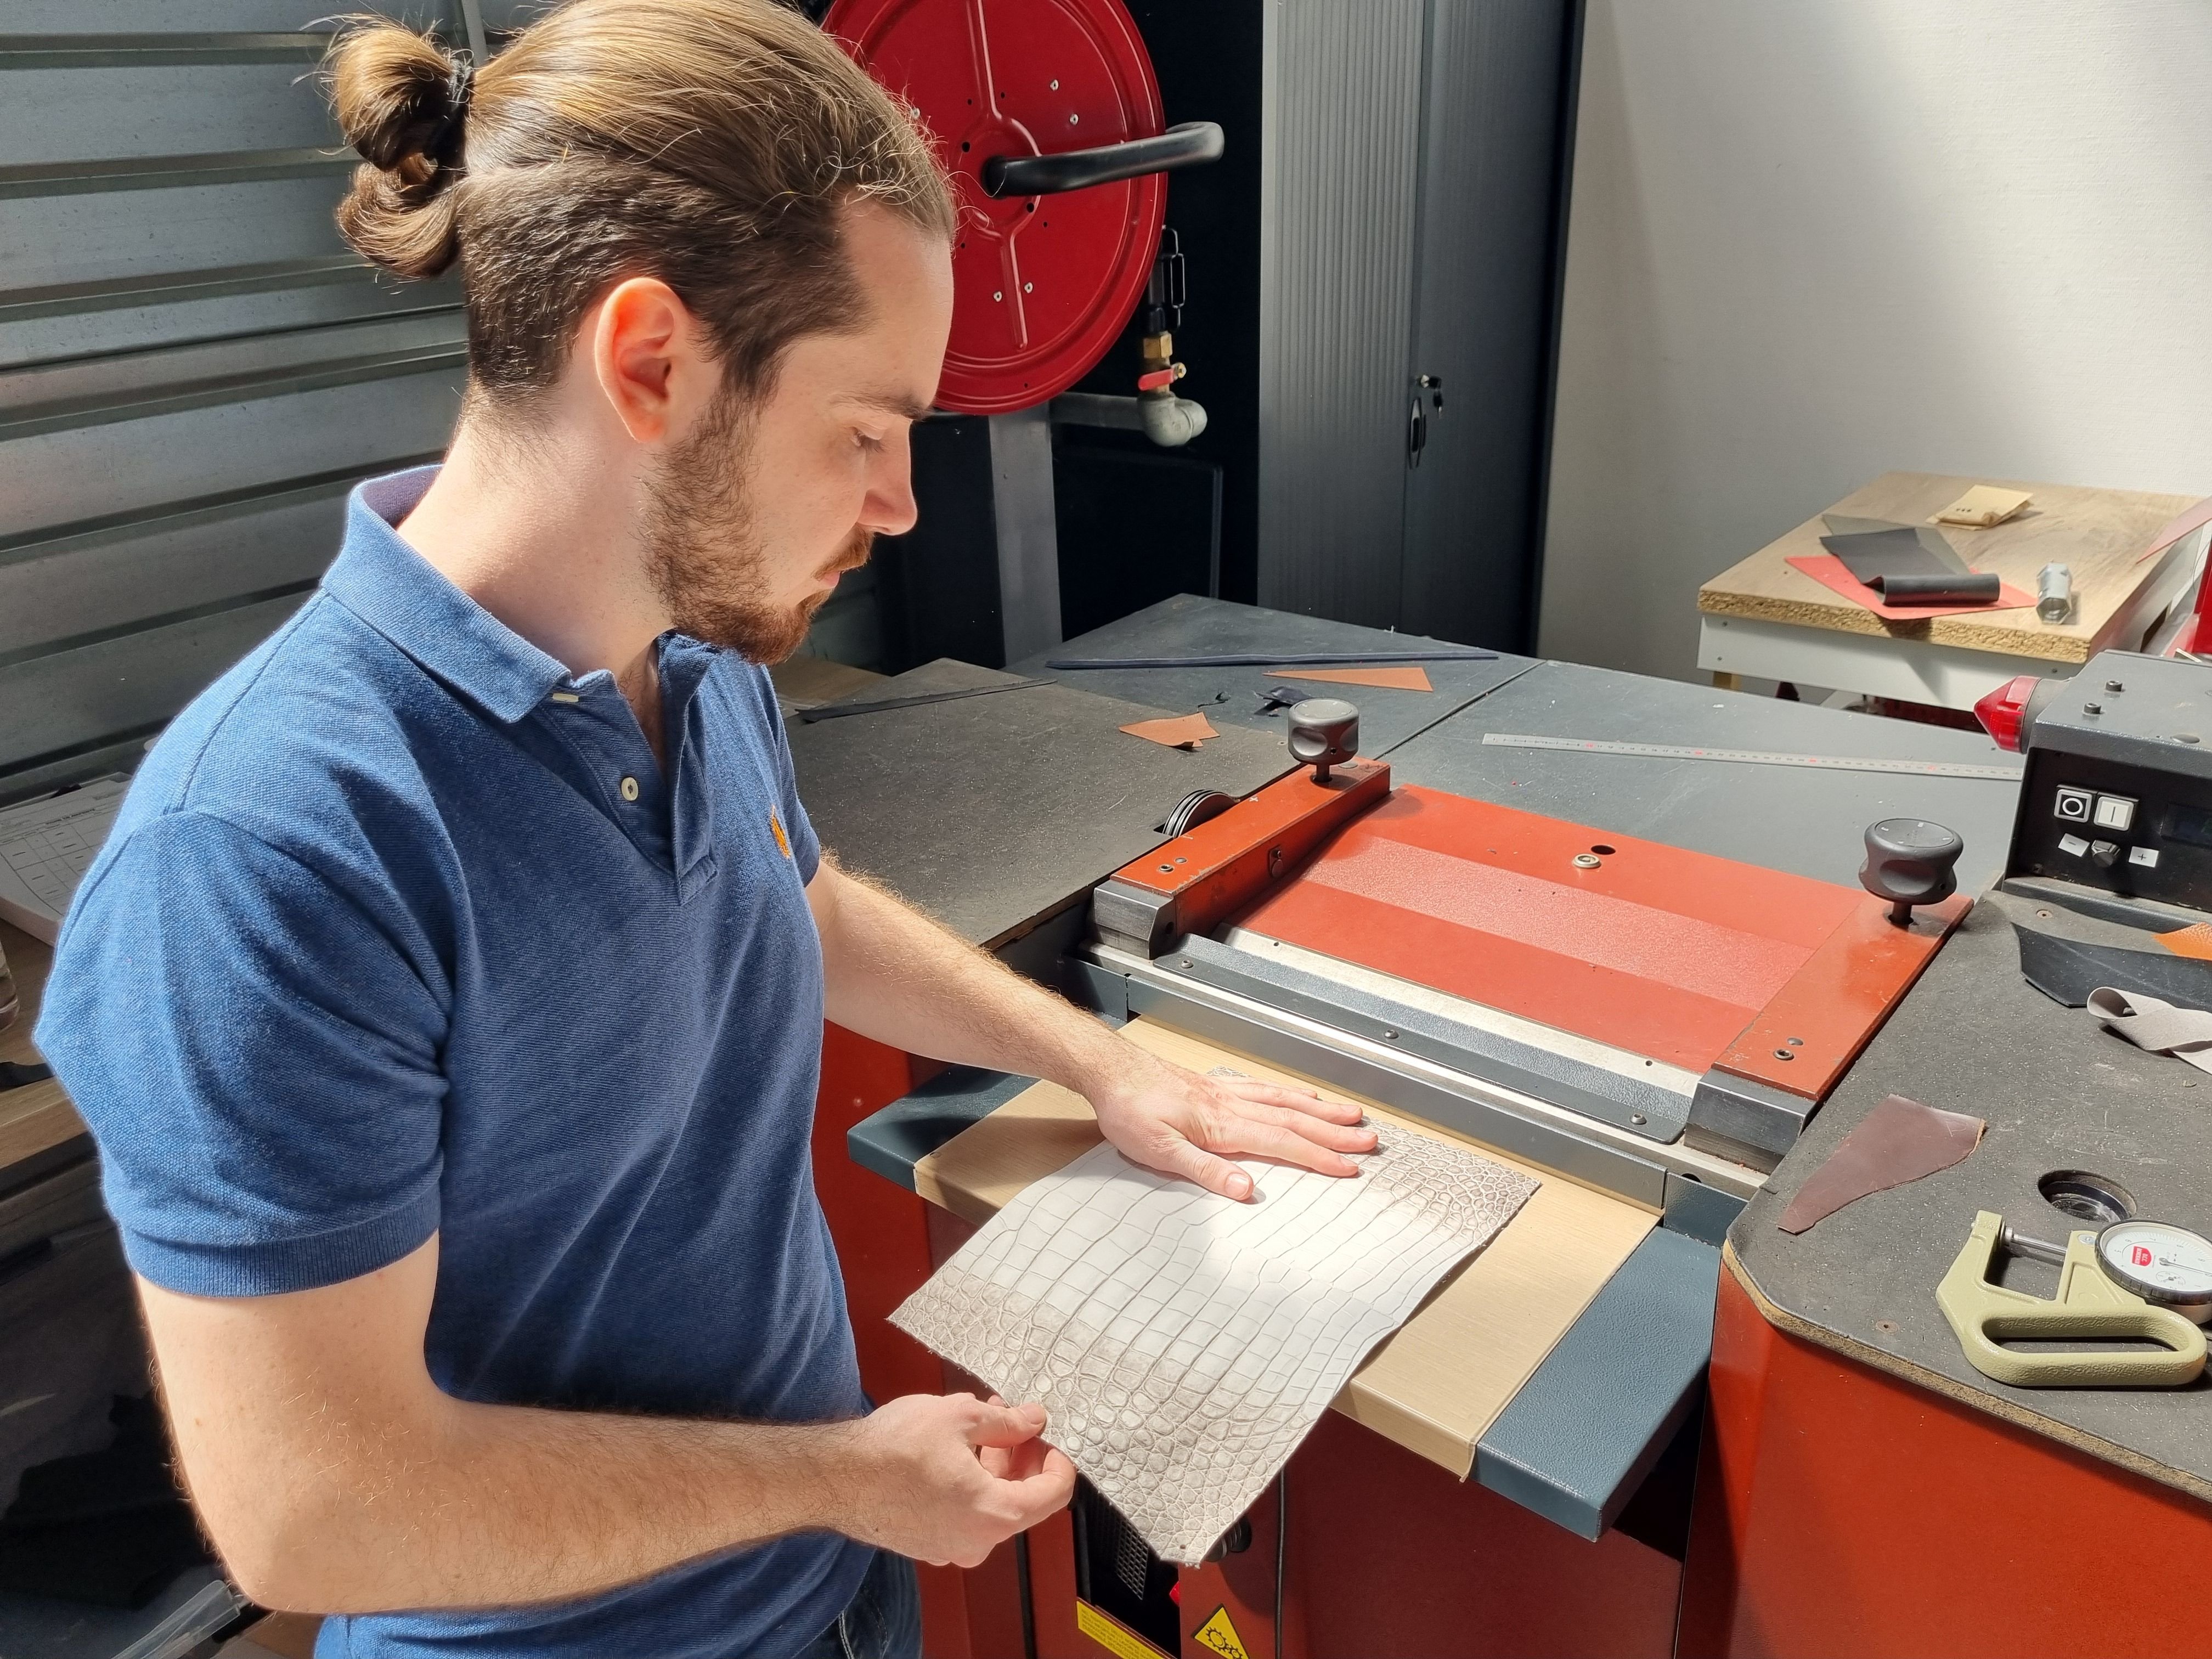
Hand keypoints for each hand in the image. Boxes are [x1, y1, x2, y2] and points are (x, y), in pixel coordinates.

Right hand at [828, 1393, 1074, 1566]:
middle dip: (1022, 1458)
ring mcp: (950, 1547)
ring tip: (981, 1425)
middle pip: (1024, 1501)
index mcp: (996, 1514)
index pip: (1055, 1493)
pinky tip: (954, 1452)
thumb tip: (1032, 1419)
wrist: (836, 1478)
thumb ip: (1006, 1421)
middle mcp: (977, 1542)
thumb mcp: (961, 1416)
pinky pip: (964, 1515)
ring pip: (991, 1507)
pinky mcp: (927, 1544)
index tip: (1046, 1438)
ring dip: (994, 1467)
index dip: (1057, 1459)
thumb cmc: (892, 1450)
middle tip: (1013, 1423)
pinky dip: (969, 1485)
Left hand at [1084, 1046, 1377, 1199]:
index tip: (1350, 1168)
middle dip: (1334, 1132)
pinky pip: (1263, 1088)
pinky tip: (1301, 1096)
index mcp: (1221, 1125)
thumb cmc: (1129, 1111)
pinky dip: (1289, 1093)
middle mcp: (1230, 1105)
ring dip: (1320, 1110)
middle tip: (1371, 1140)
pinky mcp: (1213, 1087)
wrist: (1109, 1072)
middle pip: (1293, 1119)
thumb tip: (1244, 1189)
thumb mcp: (1156, 1151)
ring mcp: (1224, 1093)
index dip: (1318, 1157)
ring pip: (1283, 1101)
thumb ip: (1203, 1170)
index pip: (1281, 1143)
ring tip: (1351, 1115)